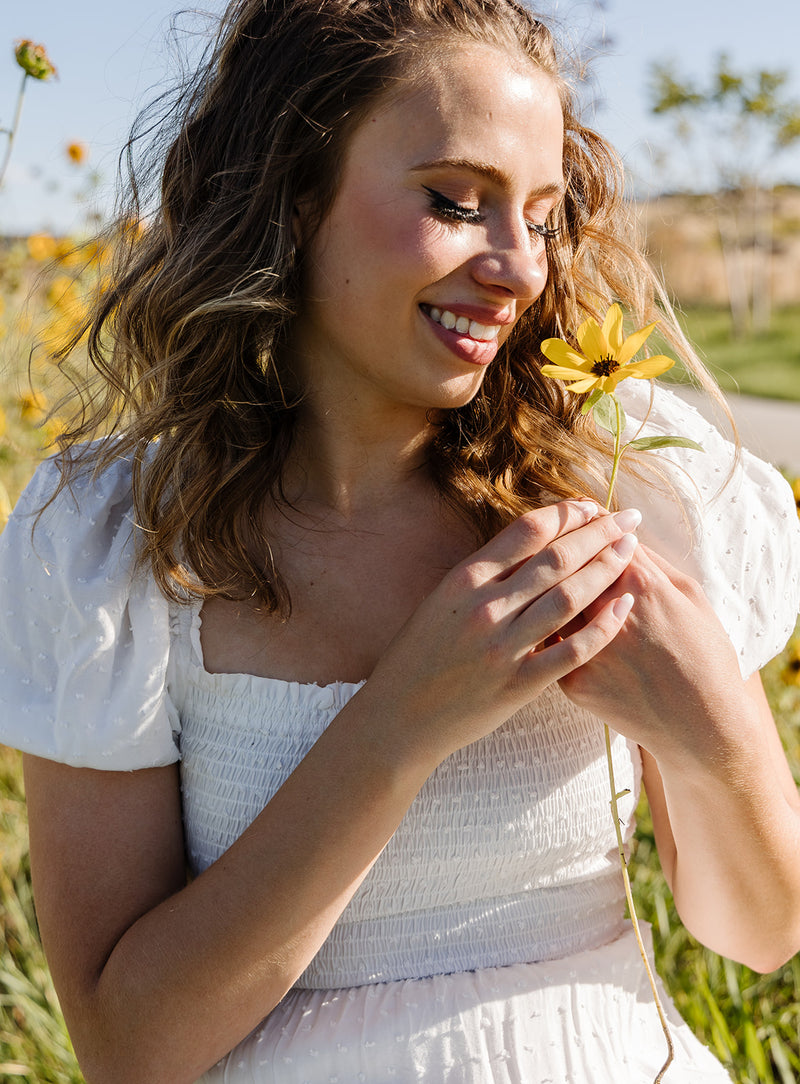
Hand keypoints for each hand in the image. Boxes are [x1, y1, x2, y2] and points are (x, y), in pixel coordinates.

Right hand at [363, 500, 639, 766]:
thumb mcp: (441, 600)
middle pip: (557, 559)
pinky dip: (603, 626)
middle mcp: (485, 607)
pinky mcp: (518, 684)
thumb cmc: (419, 655)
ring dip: (607, 569)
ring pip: (570, 598)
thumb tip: (534, 540)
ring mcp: (503, 647)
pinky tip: (625, 607)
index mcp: (464, 580)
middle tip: (628, 518)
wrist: (399, 715)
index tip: (592, 506)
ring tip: (632, 551)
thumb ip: (485, 574)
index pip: (528, 531)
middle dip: (599, 533)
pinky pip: (573, 651)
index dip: (567, 514)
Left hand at [558, 543, 746, 761]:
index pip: (596, 535)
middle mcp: (608, 612)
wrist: (704, 724)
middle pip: (562, 564)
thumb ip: (651, 562)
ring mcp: (587, 650)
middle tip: (552, 542)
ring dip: (539, 589)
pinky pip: (546, 645)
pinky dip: (541, 631)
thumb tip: (619, 535)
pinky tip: (539, 621)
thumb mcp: (690, 596)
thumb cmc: (704, 653)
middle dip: (554, 547)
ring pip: (546, 605)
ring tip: (540, 581)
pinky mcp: (574, 683)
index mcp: (641, 583)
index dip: (586, 522)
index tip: (582, 516)